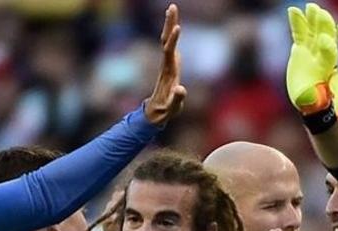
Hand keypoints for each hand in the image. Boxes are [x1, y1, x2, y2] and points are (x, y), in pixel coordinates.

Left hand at [143, 4, 186, 125]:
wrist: (156, 112)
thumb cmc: (165, 110)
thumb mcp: (172, 107)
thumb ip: (176, 99)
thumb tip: (181, 89)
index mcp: (168, 72)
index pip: (169, 51)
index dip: (173, 40)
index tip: (177, 27)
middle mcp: (167, 64)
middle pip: (166, 40)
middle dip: (170, 23)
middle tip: (172, 7)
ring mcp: (168, 64)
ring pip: (168, 40)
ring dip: (170, 24)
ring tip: (172, 9)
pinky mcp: (171, 65)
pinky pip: (171, 45)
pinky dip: (173, 34)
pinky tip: (175, 26)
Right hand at [285, 3, 337, 113]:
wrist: (311, 100)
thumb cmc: (315, 102)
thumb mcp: (315, 101)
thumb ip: (314, 97)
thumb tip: (312, 100)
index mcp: (327, 68)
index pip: (329, 55)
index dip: (327, 47)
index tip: (326, 40)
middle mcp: (321, 56)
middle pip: (324, 36)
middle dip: (323, 25)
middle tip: (320, 14)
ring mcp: (311, 50)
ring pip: (313, 31)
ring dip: (312, 19)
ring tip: (311, 7)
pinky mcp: (301, 48)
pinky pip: (300, 32)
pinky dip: (297, 21)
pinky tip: (293, 10)